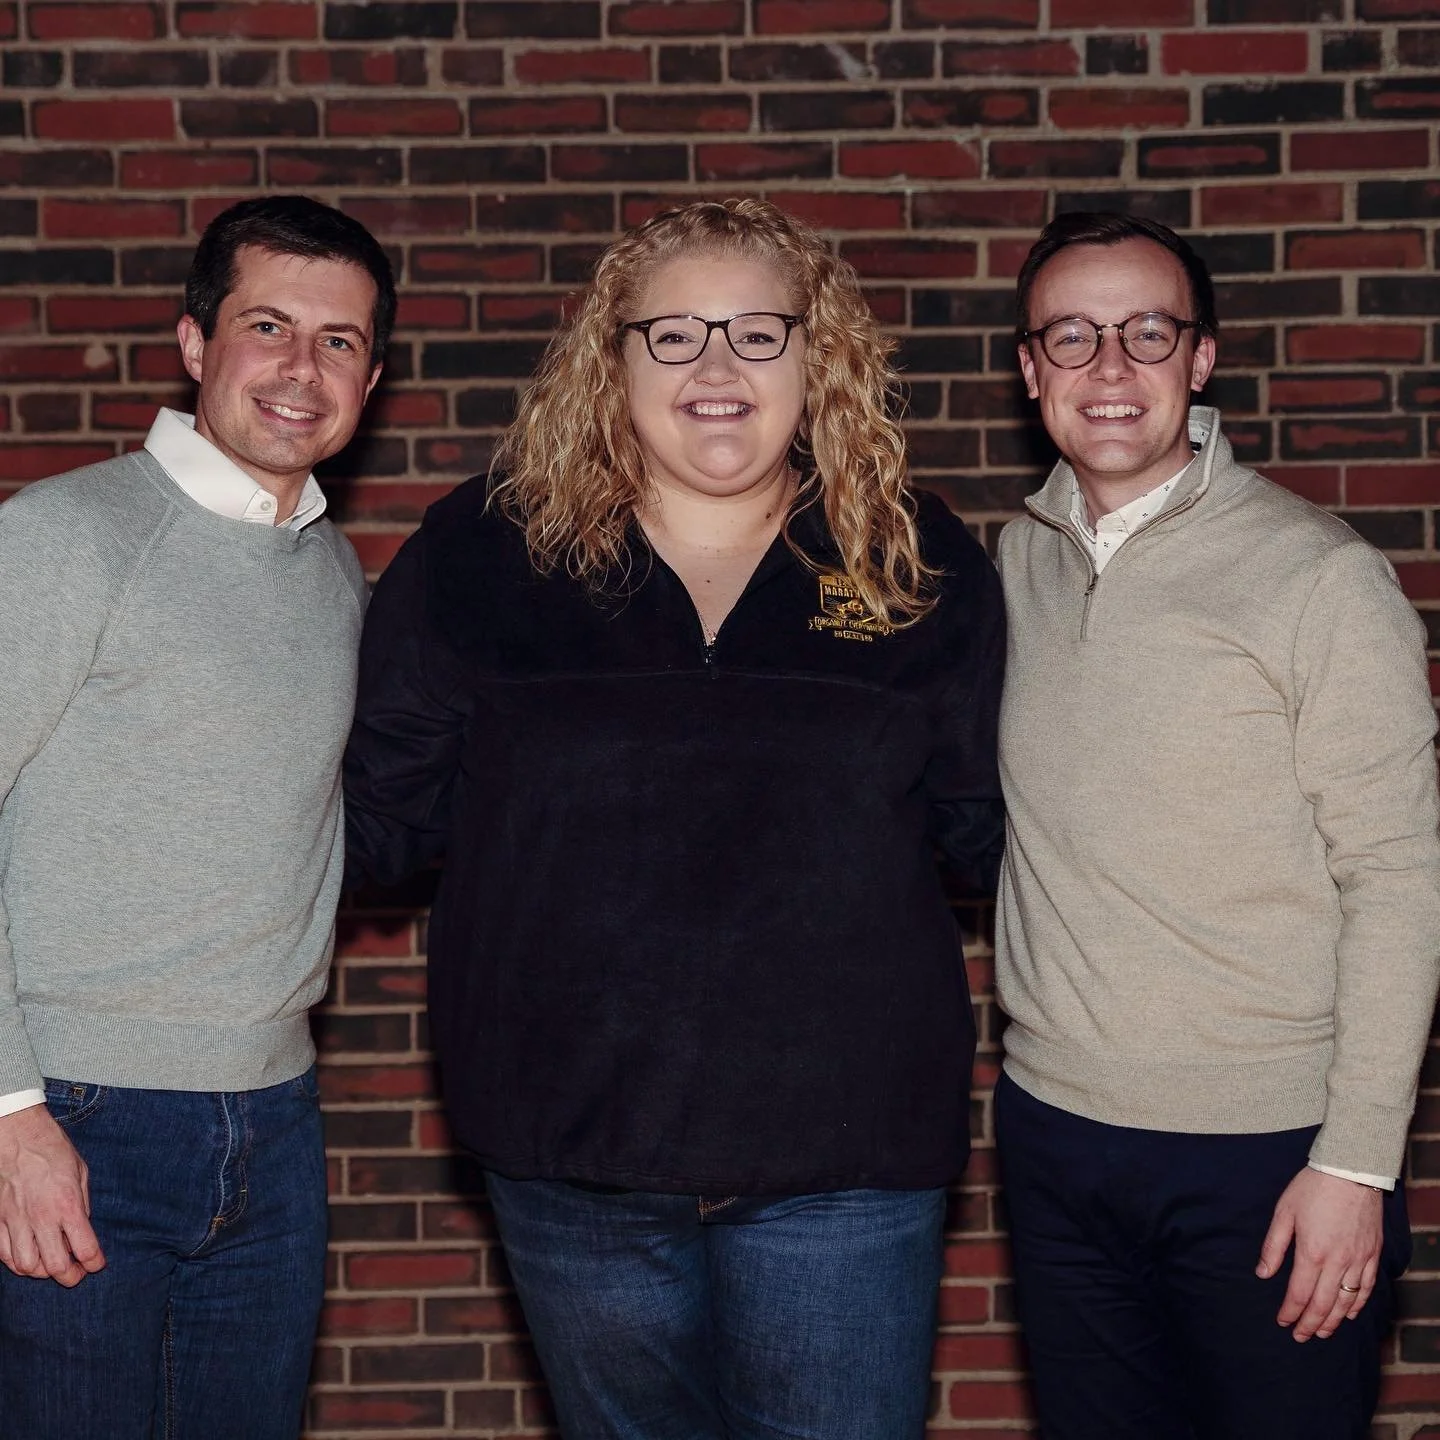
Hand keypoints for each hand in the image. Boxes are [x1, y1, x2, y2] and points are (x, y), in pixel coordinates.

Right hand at [0, 1104, 104, 1285]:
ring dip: (41, 1271)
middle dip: (70, 1277)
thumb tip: (83, 1226)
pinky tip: (28, 1257)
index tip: (97, 1265)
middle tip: (76, 1274)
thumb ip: (82, 1203)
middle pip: (55, 1266)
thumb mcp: (80, 1171)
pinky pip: (4, 1255)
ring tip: (51, 1265)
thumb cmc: (51, 1149)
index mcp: (67, 1205)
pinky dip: (17, 1263)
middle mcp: (41, 1218)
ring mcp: (16, 1222)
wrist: (17, 1136)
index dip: (94, 1263)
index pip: (85, 1249)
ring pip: (26, 1266)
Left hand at [1255, 1166, 1381, 1341]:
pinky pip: (1368, 1287)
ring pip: (1347, 1301)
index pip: (1299, 1293)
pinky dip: (1358, 1304)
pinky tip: (1350, 1313)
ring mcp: (1359, 1259)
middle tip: (1300, 1337)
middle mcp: (1338, 1262)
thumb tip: (1262, 1273)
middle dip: (1309, 1323)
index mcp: (1312, 1252)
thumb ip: (1273, 1246)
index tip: (1282, 1322)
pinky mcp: (1373, 1254)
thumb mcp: (1284, 1212)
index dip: (1290, 1311)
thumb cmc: (1312, 1188)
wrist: (1350, 1171)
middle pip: (1323, 1304)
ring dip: (1333, 1320)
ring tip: (1321, 1332)